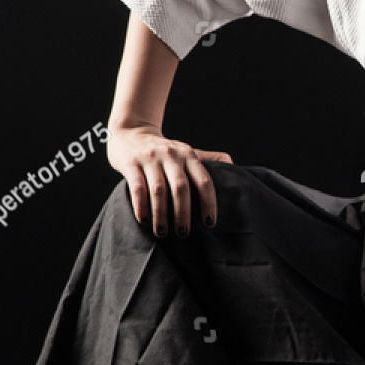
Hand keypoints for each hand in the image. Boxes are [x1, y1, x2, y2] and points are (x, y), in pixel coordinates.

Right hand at [107, 124, 232, 236]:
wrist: (130, 131)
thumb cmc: (163, 149)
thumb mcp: (186, 151)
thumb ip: (208, 159)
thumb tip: (233, 165)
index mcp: (188, 155)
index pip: (203, 180)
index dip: (208, 202)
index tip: (209, 223)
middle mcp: (171, 155)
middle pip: (181, 187)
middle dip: (183, 213)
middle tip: (183, 233)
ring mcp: (150, 159)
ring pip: (159, 190)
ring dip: (161, 214)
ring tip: (162, 233)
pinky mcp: (131, 163)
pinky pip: (137, 188)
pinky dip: (142, 207)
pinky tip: (144, 221)